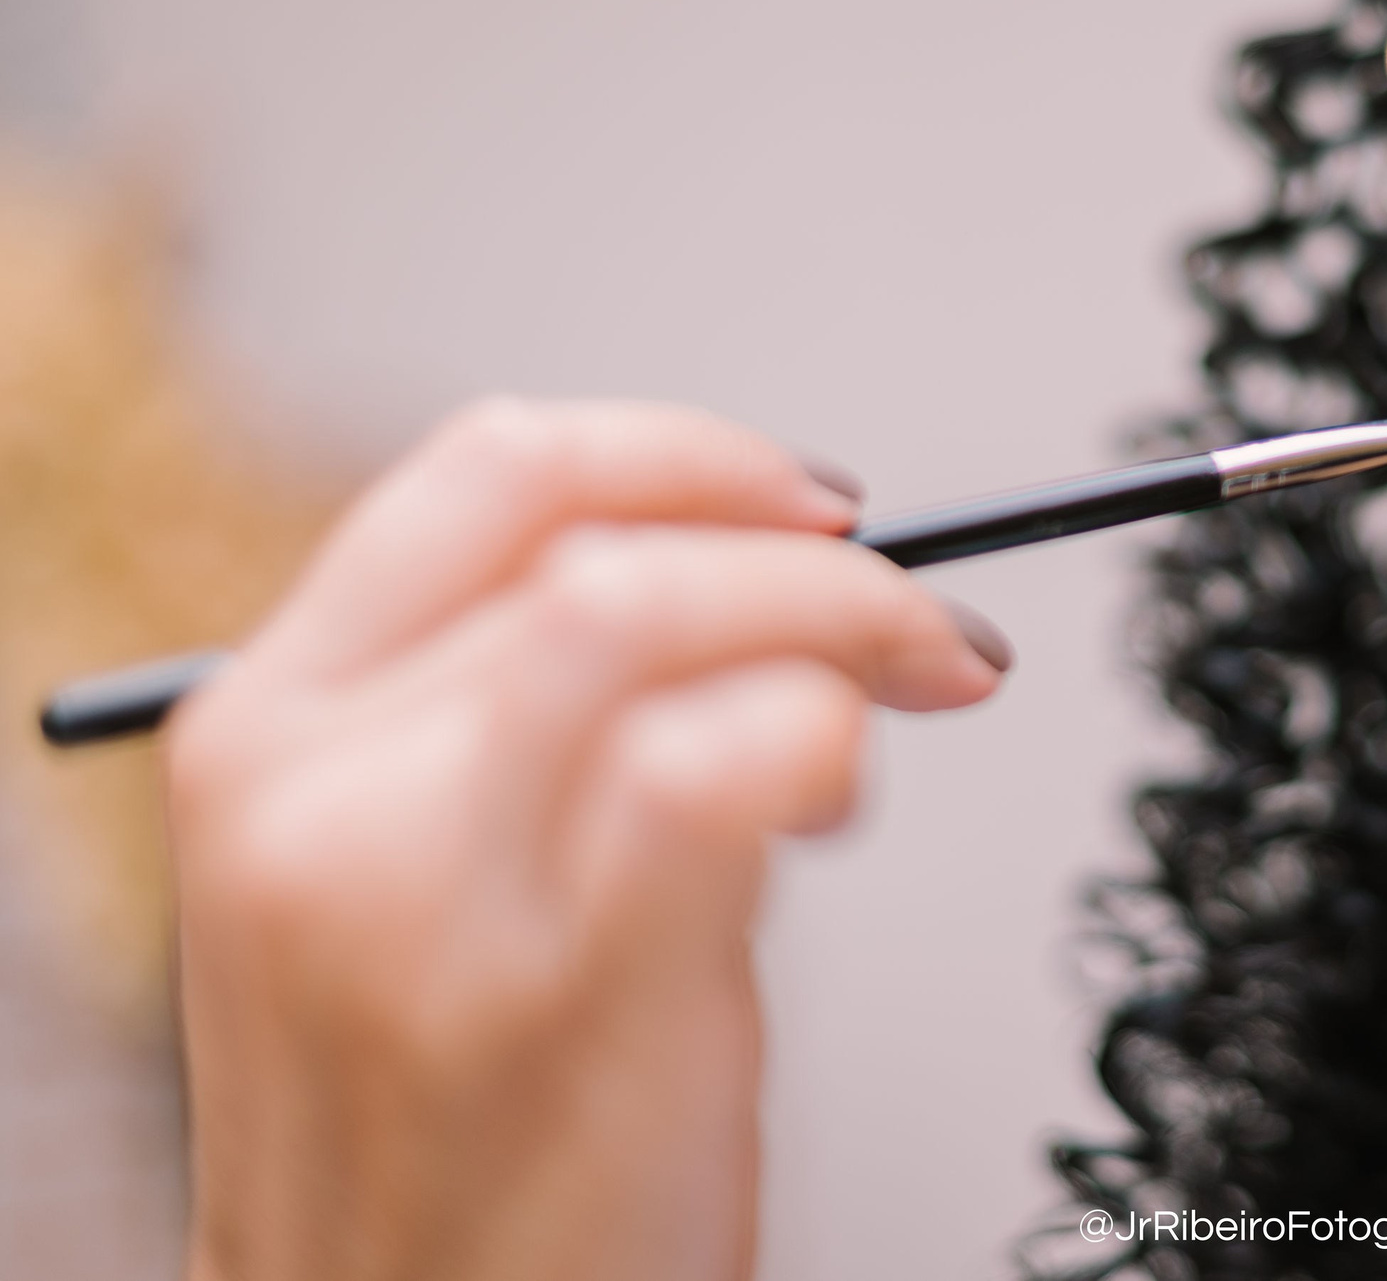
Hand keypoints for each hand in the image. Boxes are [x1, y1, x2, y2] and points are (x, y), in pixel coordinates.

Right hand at [166, 398, 1005, 1280]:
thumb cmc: (438, 1139)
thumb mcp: (402, 885)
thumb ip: (519, 723)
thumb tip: (749, 590)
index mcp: (262, 735)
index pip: (485, 479)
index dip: (680, 457)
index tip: (800, 497)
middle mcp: (316, 794)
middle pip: (599, 544)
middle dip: (811, 555)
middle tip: (913, 614)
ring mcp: (425, 889)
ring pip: (660, 615)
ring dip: (842, 625)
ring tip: (904, 696)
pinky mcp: (564, 984)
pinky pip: (737, 757)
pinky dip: (830, 745)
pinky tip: (833, 815)